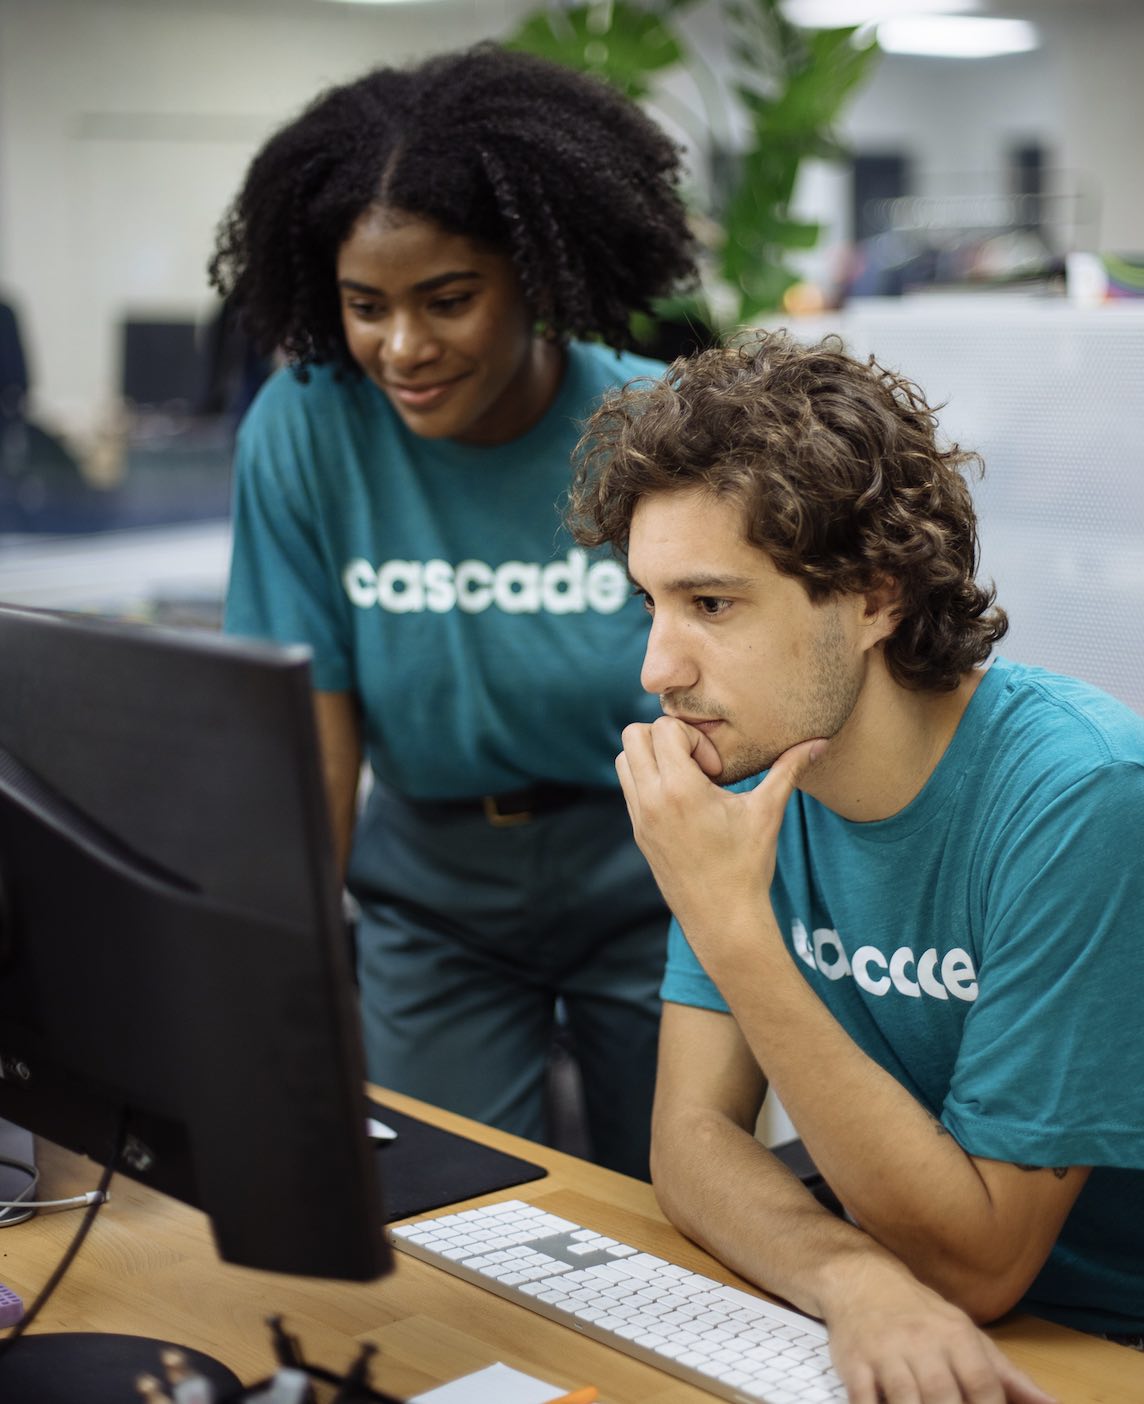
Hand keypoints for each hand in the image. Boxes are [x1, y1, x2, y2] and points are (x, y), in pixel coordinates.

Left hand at [615, 716, 825, 941]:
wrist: (722, 919)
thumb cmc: (746, 866)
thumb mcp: (767, 812)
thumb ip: (789, 770)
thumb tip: (820, 742)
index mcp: (679, 789)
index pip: (663, 728)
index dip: (694, 737)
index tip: (715, 768)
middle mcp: (650, 799)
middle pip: (633, 735)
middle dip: (665, 738)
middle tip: (696, 764)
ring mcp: (639, 816)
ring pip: (624, 760)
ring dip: (653, 758)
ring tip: (689, 780)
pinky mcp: (638, 831)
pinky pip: (629, 787)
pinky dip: (650, 780)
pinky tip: (684, 801)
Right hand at [822, 1266, 1056, 1403]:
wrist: (862, 1279)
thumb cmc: (924, 1318)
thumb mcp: (969, 1336)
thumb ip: (1009, 1378)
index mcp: (956, 1337)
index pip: (983, 1386)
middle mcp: (922, 1343)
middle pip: (943, 1397)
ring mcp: (886, 1353)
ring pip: (905, 1400)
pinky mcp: (854, 1363)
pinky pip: (863, 1398)